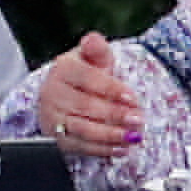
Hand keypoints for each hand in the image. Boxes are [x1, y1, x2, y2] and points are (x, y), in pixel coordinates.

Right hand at [36, 34, 143, 154]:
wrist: (66, 93)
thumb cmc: (87, 73)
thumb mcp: (94, 57)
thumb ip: (97, 48)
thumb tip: (92, 40)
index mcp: (63, 69)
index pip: (88, 79)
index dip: (111, 89)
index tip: (132, 98)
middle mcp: (52, 93)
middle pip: (86, 106)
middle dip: (115, 114)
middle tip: (138, 120)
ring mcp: (52, 117)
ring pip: (83, 129)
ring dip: (111, 135)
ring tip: (133, 137)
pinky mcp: (56, 138)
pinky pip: (80, 146)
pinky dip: (103, 150)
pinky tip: (122, 149)